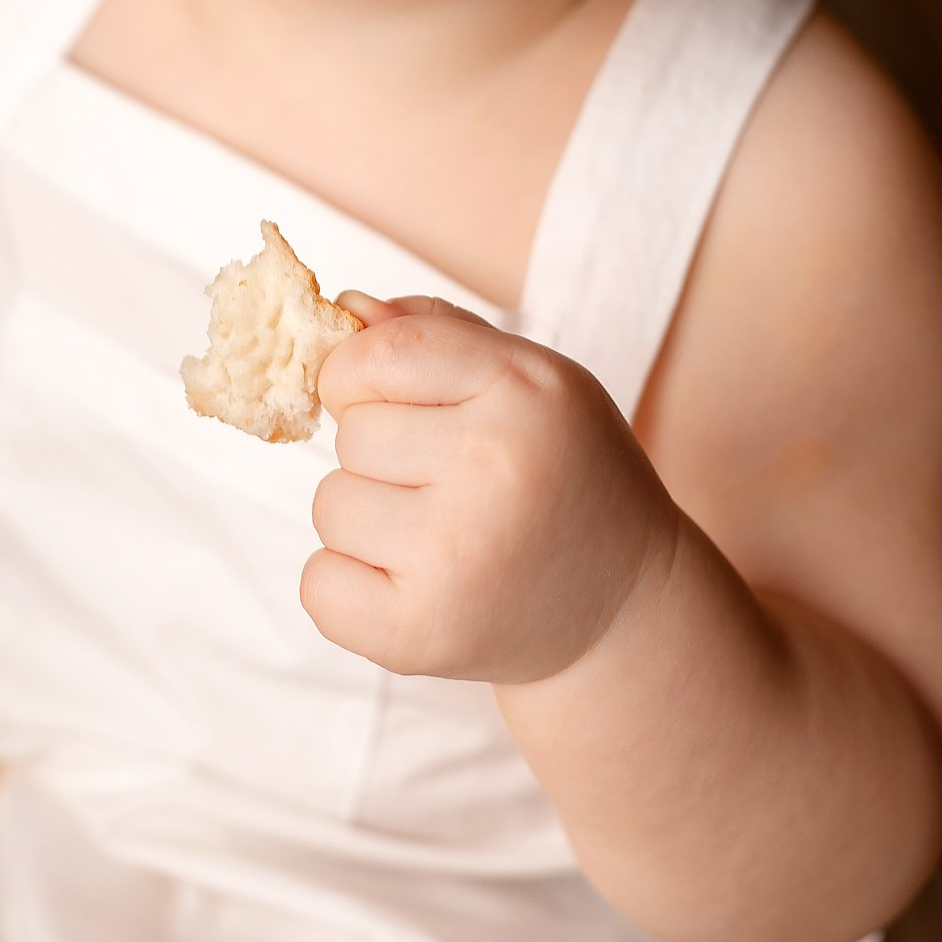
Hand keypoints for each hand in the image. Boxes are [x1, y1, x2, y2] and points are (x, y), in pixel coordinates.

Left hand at [306, 299, 681, 682]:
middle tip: (449, 485)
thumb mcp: (529, 380)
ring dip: (366, 520)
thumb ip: (434, 332)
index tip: (389, 399)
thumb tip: (343, 308)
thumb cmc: (561, 474)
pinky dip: (348, 586)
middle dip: (379, 453)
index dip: (361, 373)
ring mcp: (454, 557)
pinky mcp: (419, 633)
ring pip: (330, 505)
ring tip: (440, 536)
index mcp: (525, 391)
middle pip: (351, 433)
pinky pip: (318, 583)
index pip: (379, 354)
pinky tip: (415, 584)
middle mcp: (494, 469)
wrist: (624, 608)